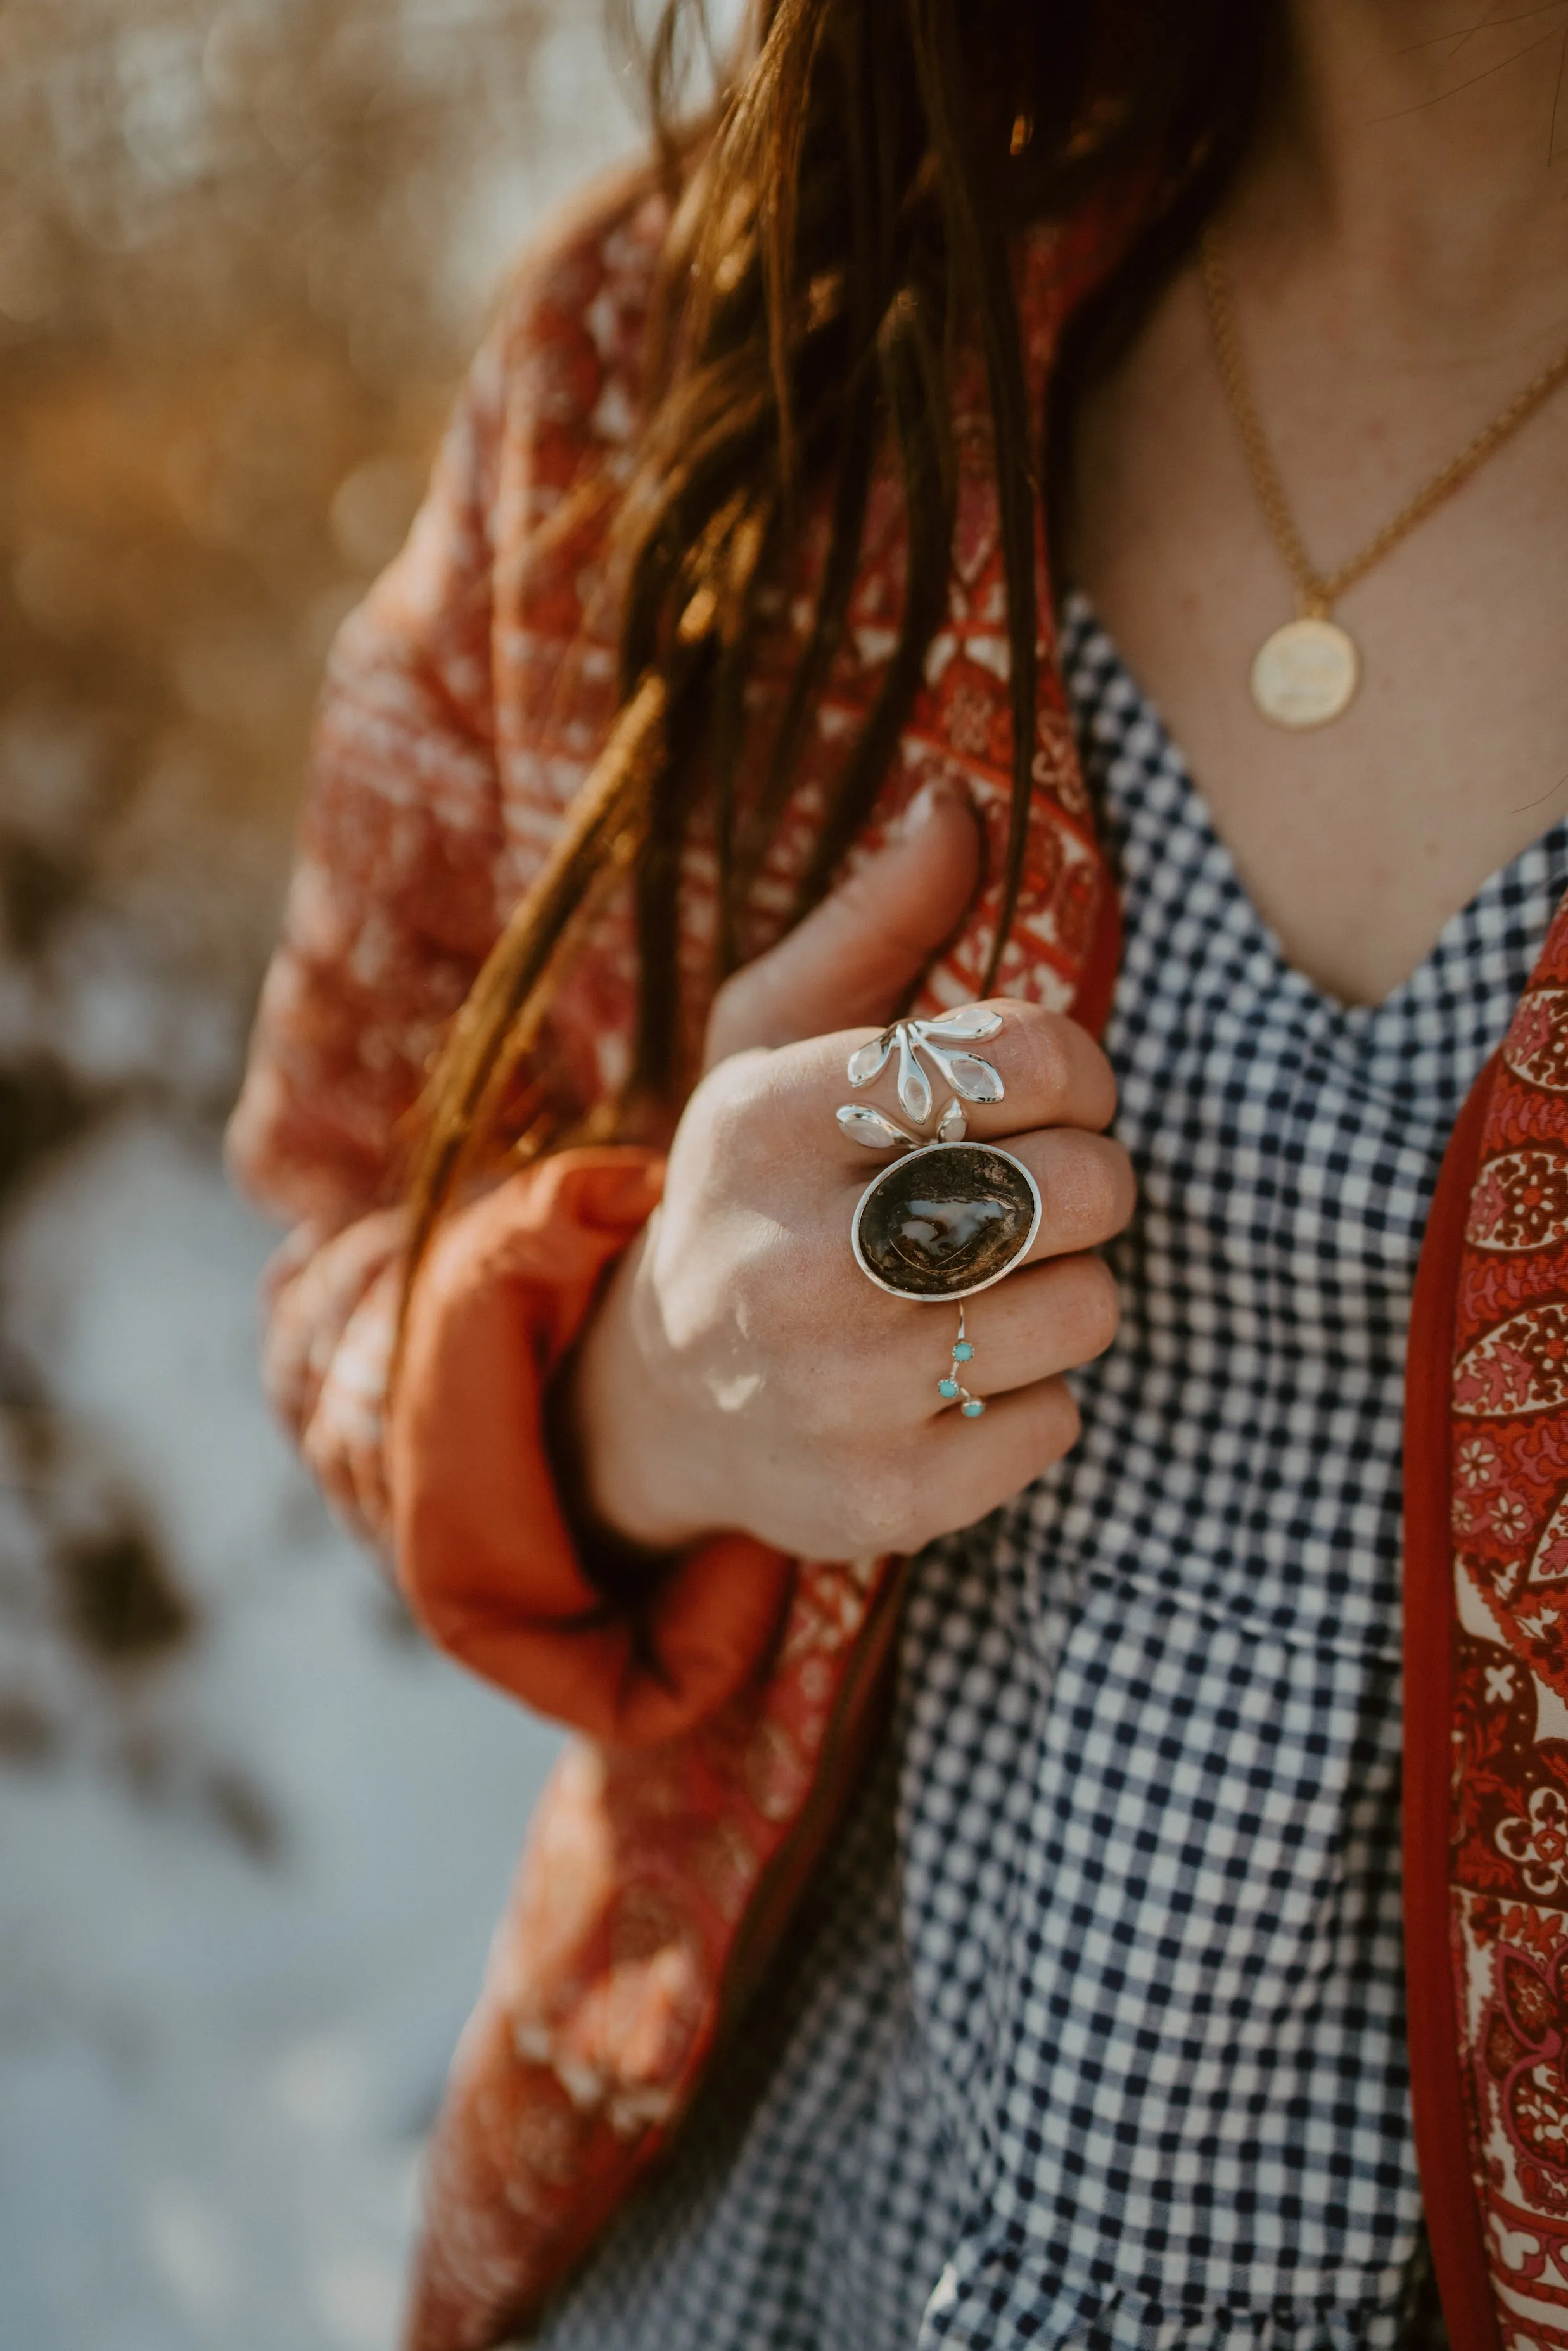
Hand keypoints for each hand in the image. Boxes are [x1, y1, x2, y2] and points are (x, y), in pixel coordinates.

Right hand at [568, 783, 1134, 1560]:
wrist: (662, 1399)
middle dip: (1090, 1178)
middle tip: (1037, 1192)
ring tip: (992, 1284)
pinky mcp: (881, 1502)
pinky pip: (1061, 1422)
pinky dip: (1039, 1394)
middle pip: (1082, 1188)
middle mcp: (795, 1258)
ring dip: (1069, 1288)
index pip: (1026, 1057)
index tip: (1051, 1094)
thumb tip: (961, 800)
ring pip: (1090, 1308)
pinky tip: (962, 1375)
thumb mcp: (770, 1040)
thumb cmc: (751, 1189)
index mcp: (769, 1119)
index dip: (1078, 1068)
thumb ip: (875, 923)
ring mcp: (837, 1393)